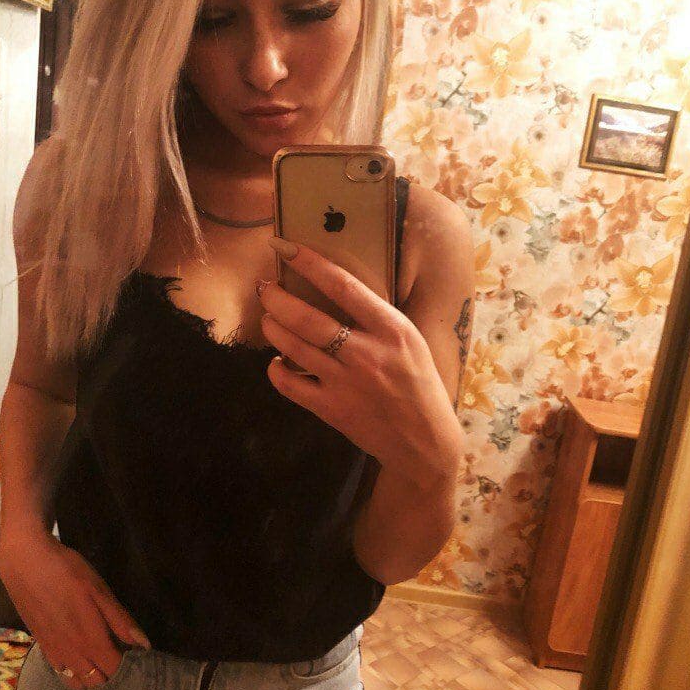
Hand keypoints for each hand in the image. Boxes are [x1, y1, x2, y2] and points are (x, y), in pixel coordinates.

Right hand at [0, 534, 150, 689]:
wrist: (25, 564)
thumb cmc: (68, 573)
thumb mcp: (100, 591)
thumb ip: (121, 621)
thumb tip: (144, 646)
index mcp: (91, 641)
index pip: (115, 671)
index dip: (130, 669)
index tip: (140, 658)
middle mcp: (72, 654)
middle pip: (97, 682)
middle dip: (113, 677)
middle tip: (125, 658)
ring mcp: (54, 653)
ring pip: (77, 683)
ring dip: (92, 679)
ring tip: (105, 660)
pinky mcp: (42, 646)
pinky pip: (61, 672)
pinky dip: (74, 674)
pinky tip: (82, 658)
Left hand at [257, 239, 462, 479]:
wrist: (425, 442)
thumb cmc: (419, 385)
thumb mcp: (410, 340)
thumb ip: (377, 318)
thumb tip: (335, 289)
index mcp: (392, 329)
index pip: (343, 285)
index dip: (309, 263)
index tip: (286, 247)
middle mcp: (367, 353)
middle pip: (307, 318)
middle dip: (276, 297)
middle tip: (264, 287)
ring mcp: (346, 383)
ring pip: (293, 347)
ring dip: (272, 327)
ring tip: (267, 318)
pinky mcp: (332, 410)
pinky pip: (290, 385)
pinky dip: (276, 370)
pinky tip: (276, 361)